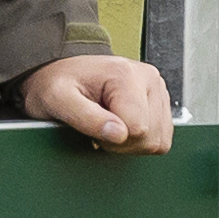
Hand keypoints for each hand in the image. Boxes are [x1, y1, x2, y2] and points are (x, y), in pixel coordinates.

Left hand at [15, 53, 176, 154]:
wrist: (61, 74)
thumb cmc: (57, 84)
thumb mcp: (57, 99)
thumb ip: (86, 117)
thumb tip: (119, 134)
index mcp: (125, 74)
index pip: (137, 129)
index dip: (111, 138)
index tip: (92, 124)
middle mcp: (148, 78)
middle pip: (150, 137)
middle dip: (121, 142)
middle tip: (97, 125)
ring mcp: (158, 90)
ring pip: (158, 141)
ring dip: (131, 143)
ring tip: (108, 124)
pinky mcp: (161, 103)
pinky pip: (161, 140)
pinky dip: (140, 141)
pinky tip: (121, 126)